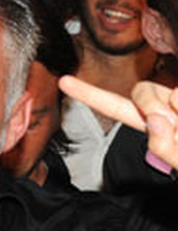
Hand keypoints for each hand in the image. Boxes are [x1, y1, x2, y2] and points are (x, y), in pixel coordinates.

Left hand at [59, 76, 177, 169]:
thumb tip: (156, 121)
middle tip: (174, 125)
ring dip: (177, 108)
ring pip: (166, 93)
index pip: (114, 106)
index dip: (88, 94)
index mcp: (152, 122)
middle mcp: (163, 106)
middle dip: (150, 105)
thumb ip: (166, 149)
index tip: (63, 81)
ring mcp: (177, 97)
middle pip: (140, 91)